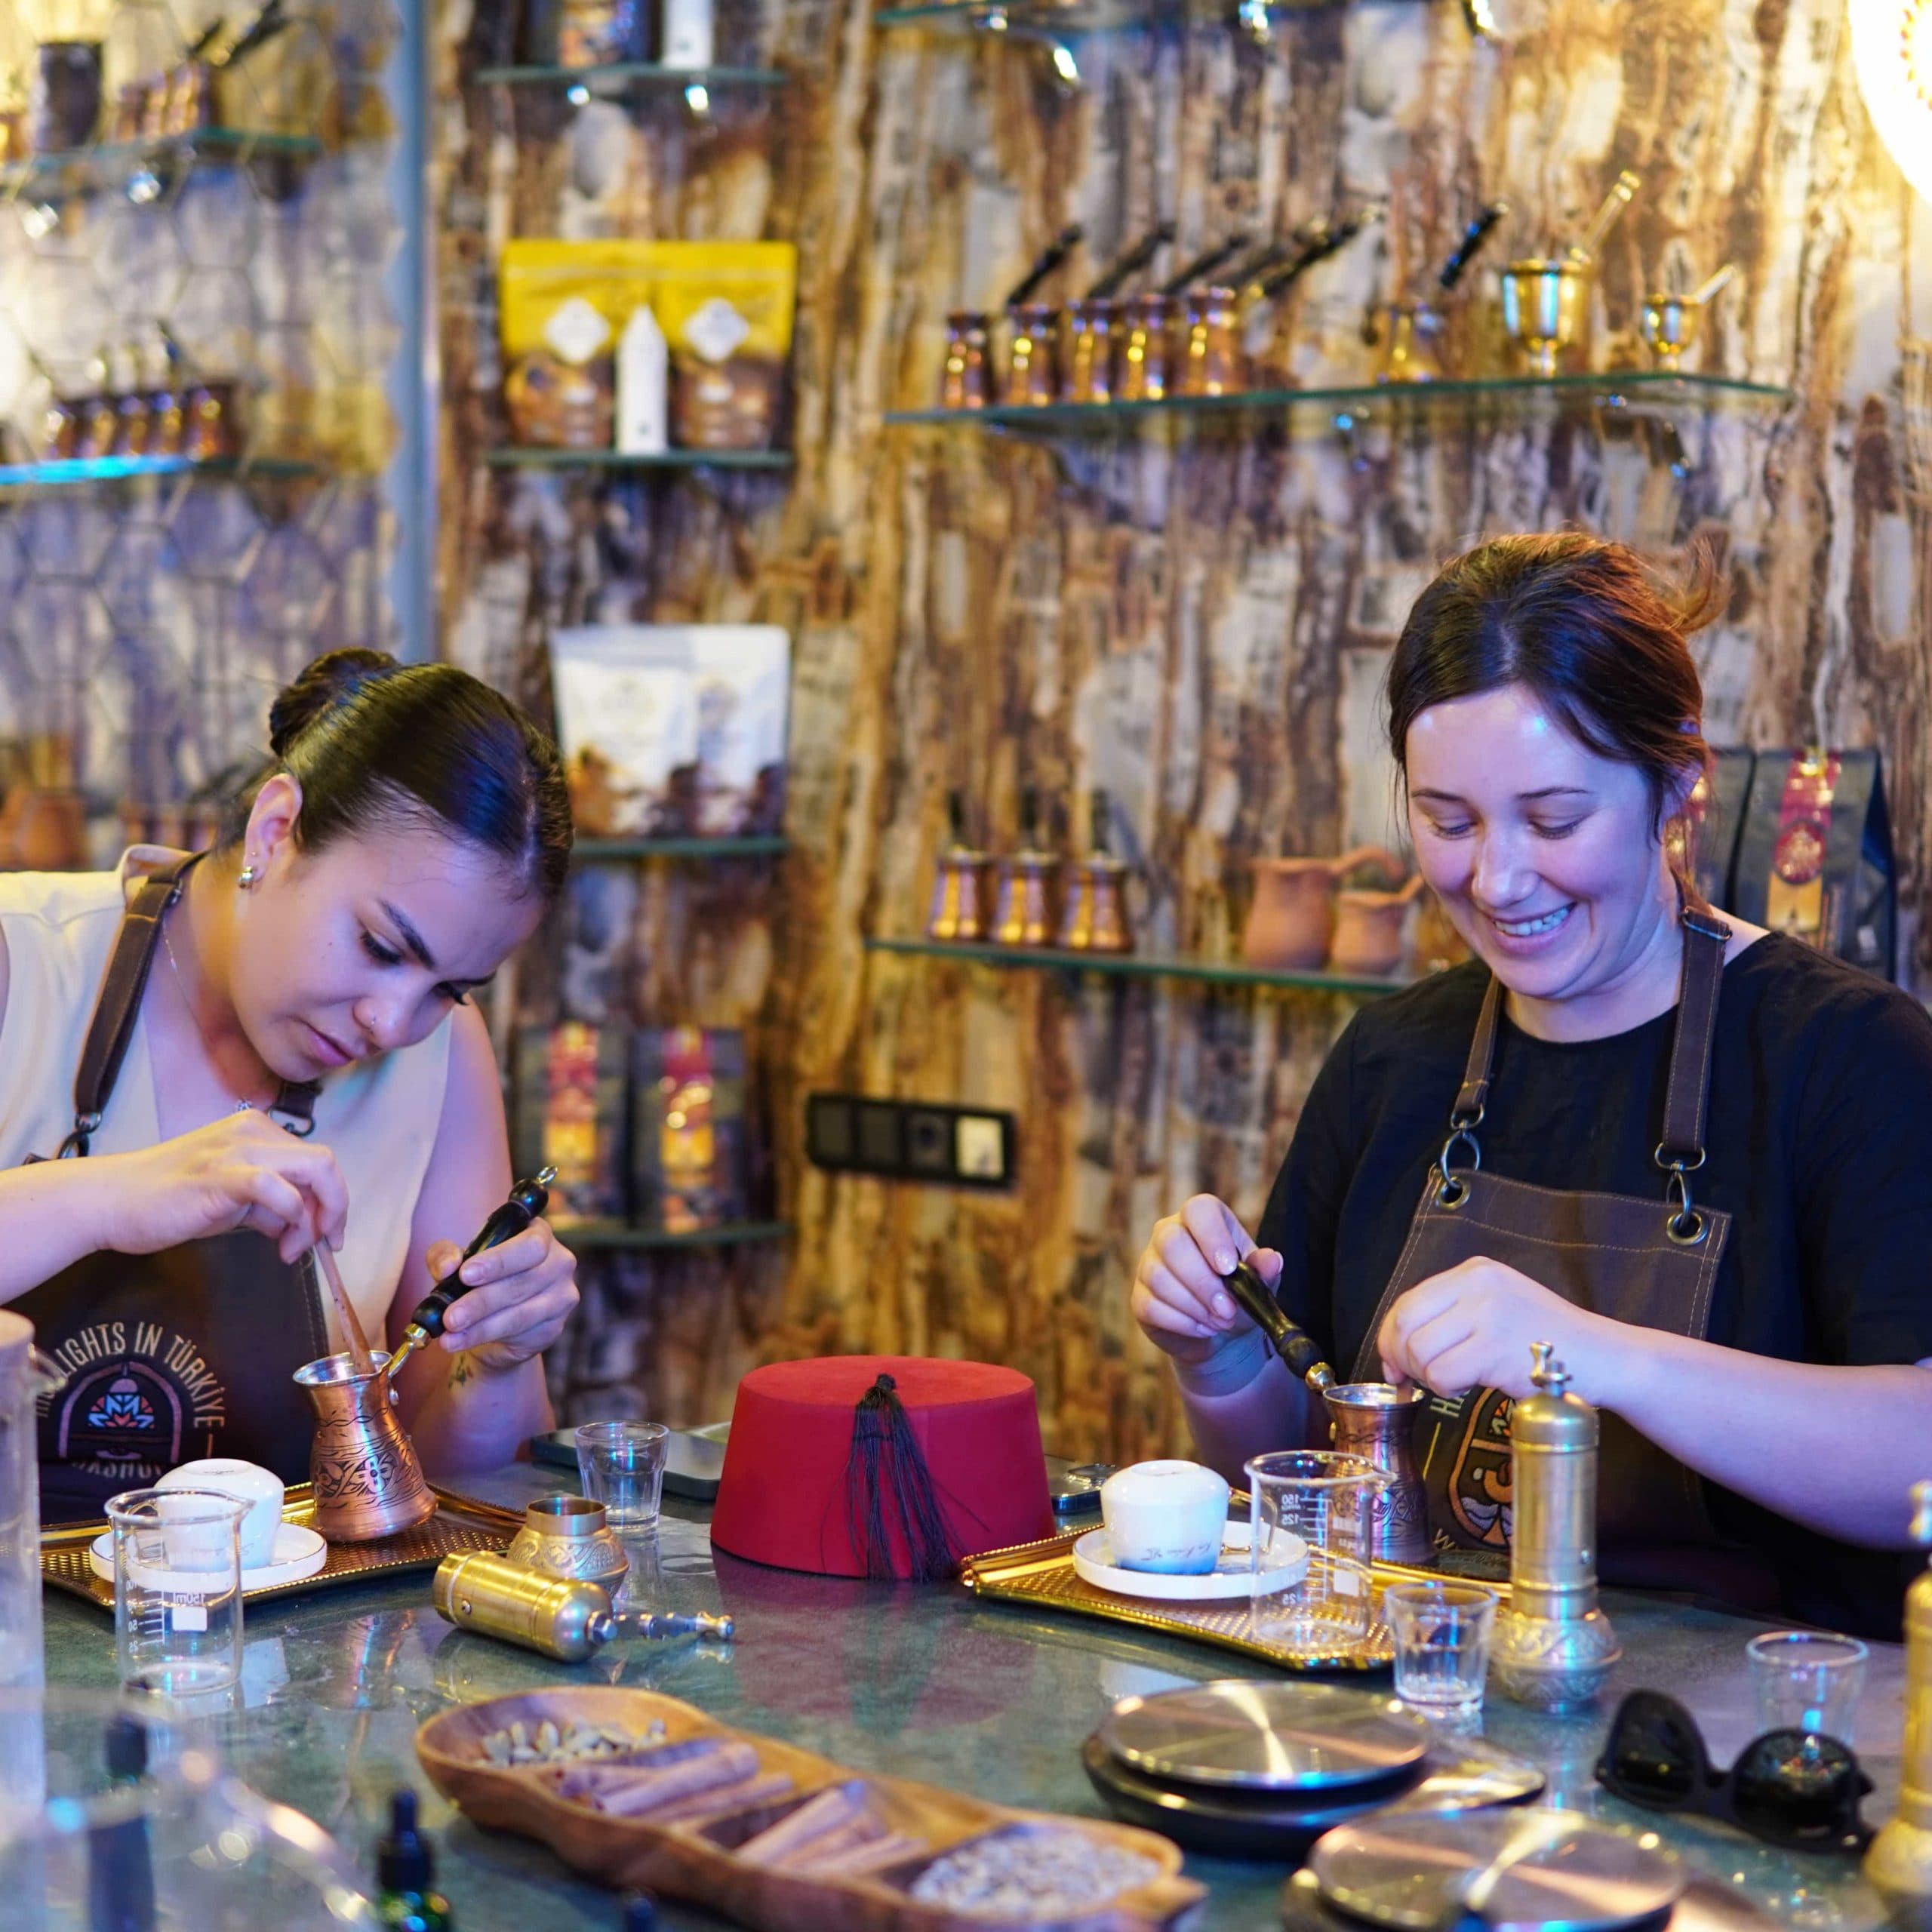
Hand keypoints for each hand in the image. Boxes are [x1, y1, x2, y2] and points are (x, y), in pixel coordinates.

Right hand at [99, 1111, 348, 1263]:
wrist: (111, 1201)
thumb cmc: (169, 1201)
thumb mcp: (233, 1200)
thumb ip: (271, 1207)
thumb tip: (304, 1228)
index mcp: (259, 1132)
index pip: (317, 1162)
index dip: (333, 1201)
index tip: (326, 1236)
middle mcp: (254, 1131)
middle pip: (326, 1163)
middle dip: (335, 1209)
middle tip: (321, 1245)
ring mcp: (237, 1149)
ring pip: (314, 1169)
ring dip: (318, 1217)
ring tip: (295, 1249)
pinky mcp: (219, 1174)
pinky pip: (276, 1188)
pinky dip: (291, 1216)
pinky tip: (280, 1242)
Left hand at [422, 1218, 577, 1374]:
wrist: (495, 1320)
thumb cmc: (480, 1279)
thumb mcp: (457, 1262)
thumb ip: (445, 1256)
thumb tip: (448, 1266)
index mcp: (539, 1234)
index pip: (530, 1244)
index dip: (499, 1261)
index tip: (465, 1274)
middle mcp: (559, 1262)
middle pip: (525, 1281)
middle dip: (483, 1300)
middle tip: (451, 1316)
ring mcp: (561, 1297)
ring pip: (520, 1314)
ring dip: (480, 1326)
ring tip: (449, 1333)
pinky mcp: (554, 1327)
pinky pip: (520, 1334)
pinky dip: (483, 1338)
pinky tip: (459, 1341)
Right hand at [1130, 1193, 1281, 1367]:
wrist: (1220, 1330)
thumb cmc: (1240, 1294)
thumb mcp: (1259, 1282)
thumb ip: (1265, 1270)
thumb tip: (1272, 1260)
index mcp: (1202, 1219)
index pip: (1199, 1210)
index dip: (1212, 1237)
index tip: (1229, 1268)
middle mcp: (1168, 1233)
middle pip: (1172, 1243)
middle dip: (1203, 1282)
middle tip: (1228, 1309)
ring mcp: (1148, 1264)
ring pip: (1159, 1277)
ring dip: (1195, 1307)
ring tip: (1221, 1322)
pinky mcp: (1140, 1297)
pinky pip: (1151, 1306)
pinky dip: (1182, 1323)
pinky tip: (1203, 1329)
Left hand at [1376, 1257, 1609, 1399]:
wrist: (1605, 1357)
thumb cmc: (1547, 1341)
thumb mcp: (1496, 1307)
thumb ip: (1449, 1317)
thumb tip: (1393, 1351)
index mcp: (1475, 1272)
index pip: (1406, 1302)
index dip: (1390, 1338)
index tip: (1394, 1365)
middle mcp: (1478, 1285)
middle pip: (1405, 1325)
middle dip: (1402, 1360)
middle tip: (1419, 1380)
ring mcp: (1488, 1315)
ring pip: (1420, 1353)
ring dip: (1429, 1378)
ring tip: (1457, 1381)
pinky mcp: (1496, 1349)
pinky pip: (1442, 1376)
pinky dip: (1447, 1390)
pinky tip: (1471, 1387)